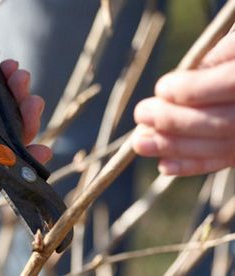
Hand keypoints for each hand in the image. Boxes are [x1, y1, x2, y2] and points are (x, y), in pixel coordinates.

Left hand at [132, 31, 234, 175]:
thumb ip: (211, 62)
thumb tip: (167, 93)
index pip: (230, 84)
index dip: (191, 90)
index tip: (161, 88)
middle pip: (223, 123)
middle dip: (174, 121)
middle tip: (141, 114)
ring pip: (222, 146)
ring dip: (175, 147)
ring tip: (140, 143)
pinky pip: (224, 161)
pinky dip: (193, 164)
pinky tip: (164, 166)